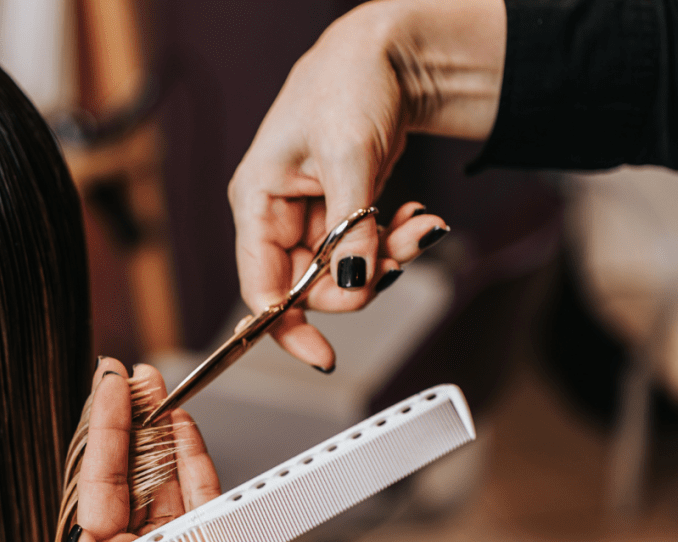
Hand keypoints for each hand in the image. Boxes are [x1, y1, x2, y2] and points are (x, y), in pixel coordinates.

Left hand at [46, 359, 364, 541]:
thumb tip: (74, 536)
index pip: (92, 499)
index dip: (98, 444)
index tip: (101, 397)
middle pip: (124, 480)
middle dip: (122, 426)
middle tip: (120, 375)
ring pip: (162, 477)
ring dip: (155, 431)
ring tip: (150, 383)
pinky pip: (203, 490)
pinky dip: (193, 455)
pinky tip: (181, 423)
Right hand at [229, 0, 506, 369]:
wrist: (390, 51)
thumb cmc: (350, 83)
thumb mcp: (350, 156)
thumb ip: (349, 228)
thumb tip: (349, 284)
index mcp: (257, 201)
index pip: (259, 287)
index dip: (286, 327)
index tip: (323, 354)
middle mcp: (277, 215)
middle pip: (309, 286)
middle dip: (361, 278)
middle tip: (403, 253)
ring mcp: (310, 216)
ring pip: (343, 272)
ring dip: (387, 258)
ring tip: (420, 227)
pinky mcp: (340, 213)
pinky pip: (364, 251)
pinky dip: (393, 242)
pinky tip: (416, 218)